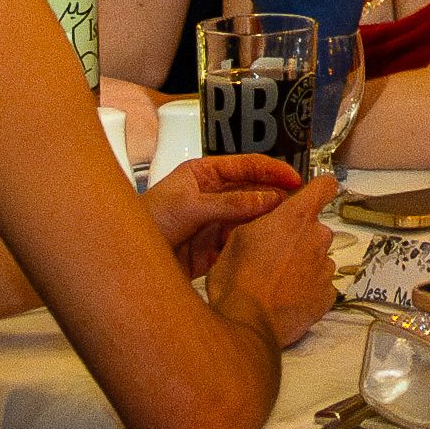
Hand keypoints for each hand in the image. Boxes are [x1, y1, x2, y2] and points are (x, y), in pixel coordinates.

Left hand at [144, 155, 306, 278]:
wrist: (127, 262)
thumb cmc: (148, 222)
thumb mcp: (191, 206)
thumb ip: (233, 203)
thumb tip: (271, 198)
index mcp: (204, 174)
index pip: (247, 166)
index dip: (273, 171)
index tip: (295, 180)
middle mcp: (212, 195)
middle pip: (253, 191)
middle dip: (276, 195)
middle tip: (301, 203)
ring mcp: (215, 221)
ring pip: (251, 216)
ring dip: (269, 219)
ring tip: (292, 224)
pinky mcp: (214, 247)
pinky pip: (243, 241)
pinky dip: (257, 241)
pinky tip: (270, 244)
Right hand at [201, 170, 340, 347]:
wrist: (247, 324)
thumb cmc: (237, 283)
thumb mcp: (236, 239)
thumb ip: (261, 221)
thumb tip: (268, 218)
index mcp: (296, 218)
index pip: (323, 187)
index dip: (318, 190)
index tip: (314, 195)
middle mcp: (318, 238)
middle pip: (315, 229)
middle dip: (298, 238)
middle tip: (273, 256)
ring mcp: (326, 267)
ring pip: (317, 258)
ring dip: (302, 265)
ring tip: (275, 281)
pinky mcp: (328, 294)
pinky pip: (320, 284)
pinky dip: (307, 289)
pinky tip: (286, 297)